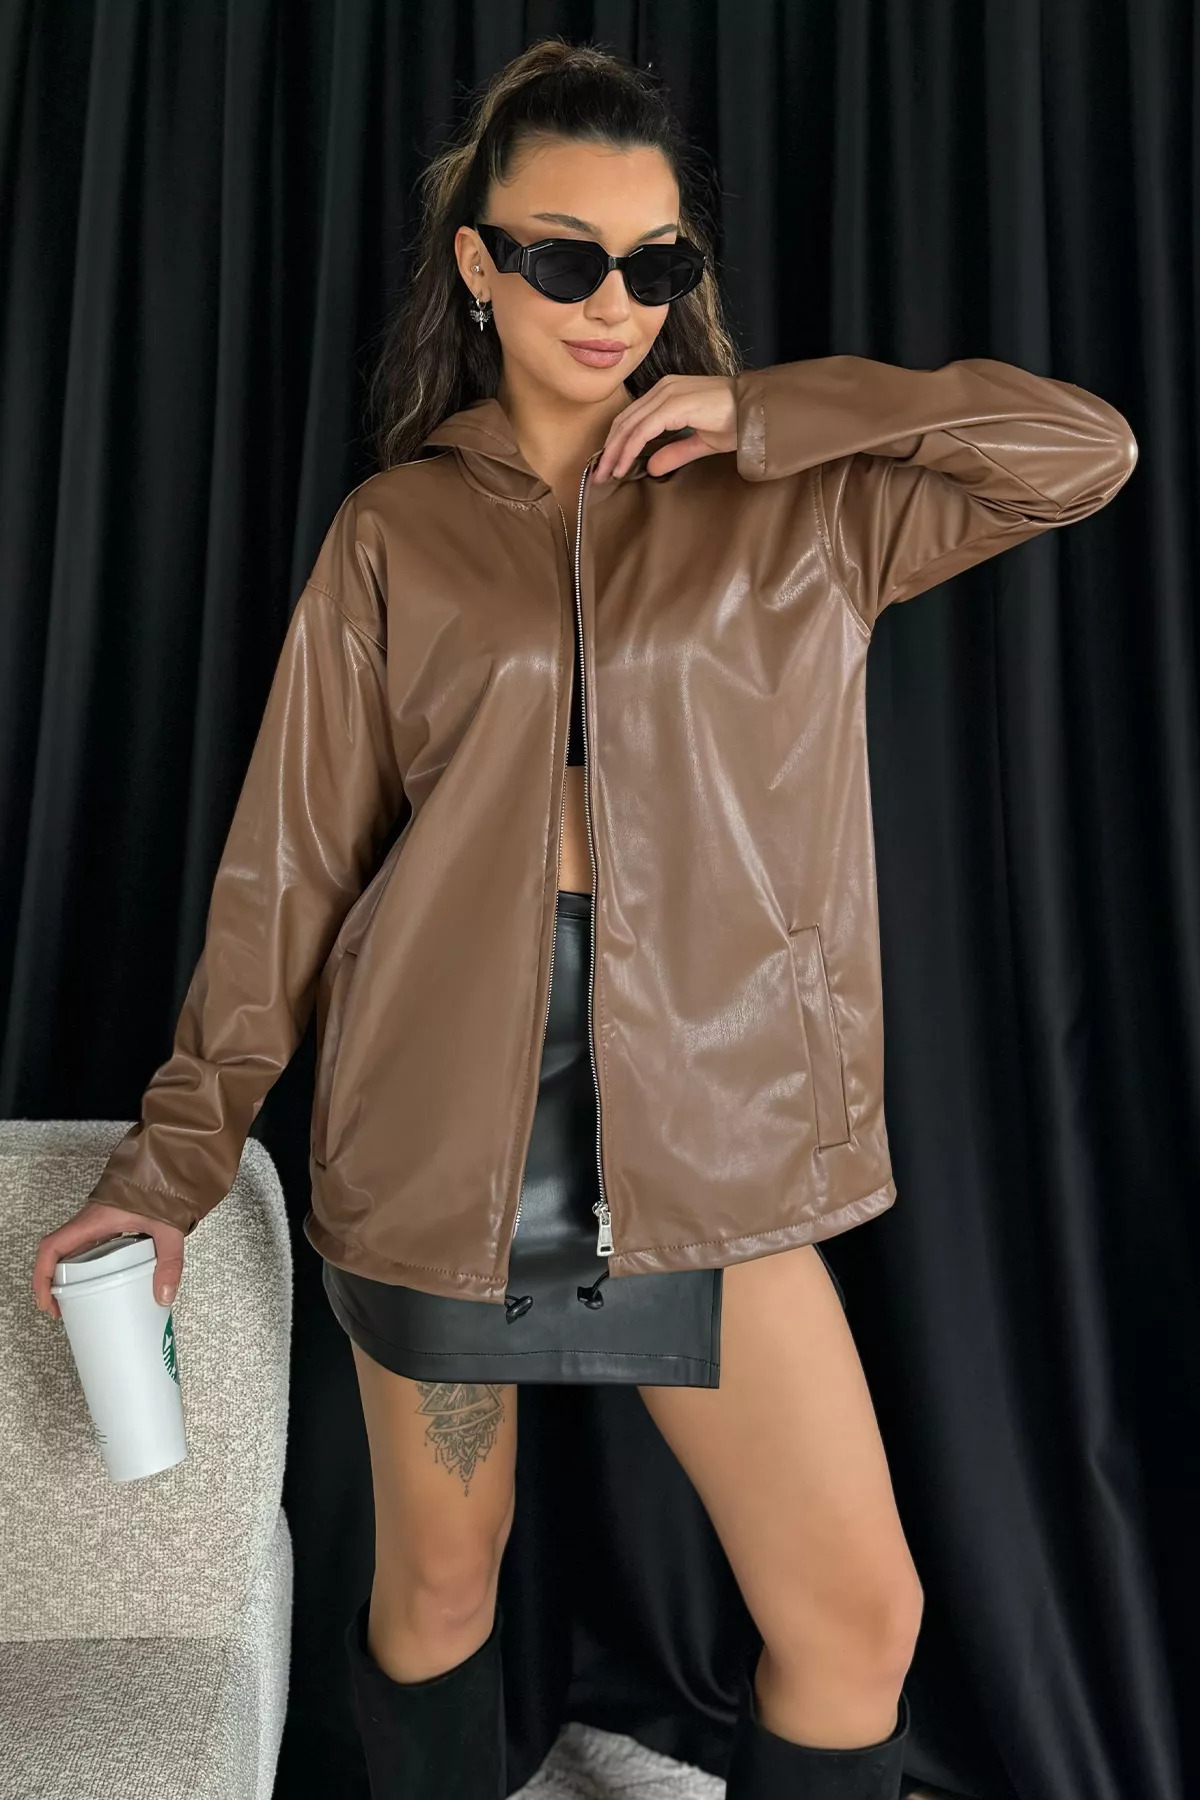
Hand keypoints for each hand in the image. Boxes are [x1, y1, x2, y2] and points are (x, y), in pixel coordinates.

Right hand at [32, 1201, 186, 1318]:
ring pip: (69, 1249)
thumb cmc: (161, 1186)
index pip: (52, 1247)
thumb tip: (164, 1296)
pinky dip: (83, 1264)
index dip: (41, 1276)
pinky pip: (85, 1245)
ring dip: (64, 1273)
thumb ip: (169, 1261)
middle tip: (59, 1307)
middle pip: (55, 1252)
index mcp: (93, 1222)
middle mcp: (89, 1221)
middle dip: (50, 1281)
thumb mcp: (167, 1229)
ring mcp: (96, 1221)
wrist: (167, 1161)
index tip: (46, 1301)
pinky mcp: (107, 1222)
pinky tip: (99, 1278)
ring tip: (74, 1298)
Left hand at [592, 374, 736, 481]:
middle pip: (624, 421)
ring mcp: (667, 394)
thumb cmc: (737, 422)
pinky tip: (622, 467)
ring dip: (614, 453)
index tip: (606, 467)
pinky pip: (642, 430)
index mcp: (667, 393)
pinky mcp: (673, 405)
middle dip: (608, 450)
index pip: (632, 418)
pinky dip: (629, 450)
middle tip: (598, 476)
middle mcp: (663, 388)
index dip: (615, 444)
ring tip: (605, 475)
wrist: (758, 411)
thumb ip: (675, 452)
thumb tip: (651, 468)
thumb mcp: (700, 442)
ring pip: (629, 425)